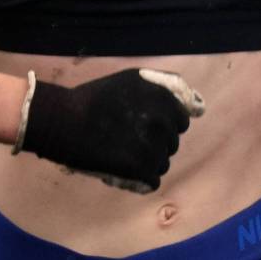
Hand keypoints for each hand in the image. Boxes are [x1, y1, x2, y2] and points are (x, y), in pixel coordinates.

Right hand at [17, 68, 204, 192]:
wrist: (64, 119)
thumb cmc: (95, 98)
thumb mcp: (131, 80)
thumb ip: (163, 88)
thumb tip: (196, 107)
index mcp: (162, 96)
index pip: (181, 120)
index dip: (164, 125)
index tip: (145, 126)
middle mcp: (162, 119)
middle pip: (172, 142)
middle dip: (155, 143)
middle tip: (129, 139)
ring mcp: (152, 143)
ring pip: (163, 162)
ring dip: (147, 161)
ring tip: (123, 153)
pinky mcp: (140, 167)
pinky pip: (152, 179)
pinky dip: (140, 178)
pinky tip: (123, 168)